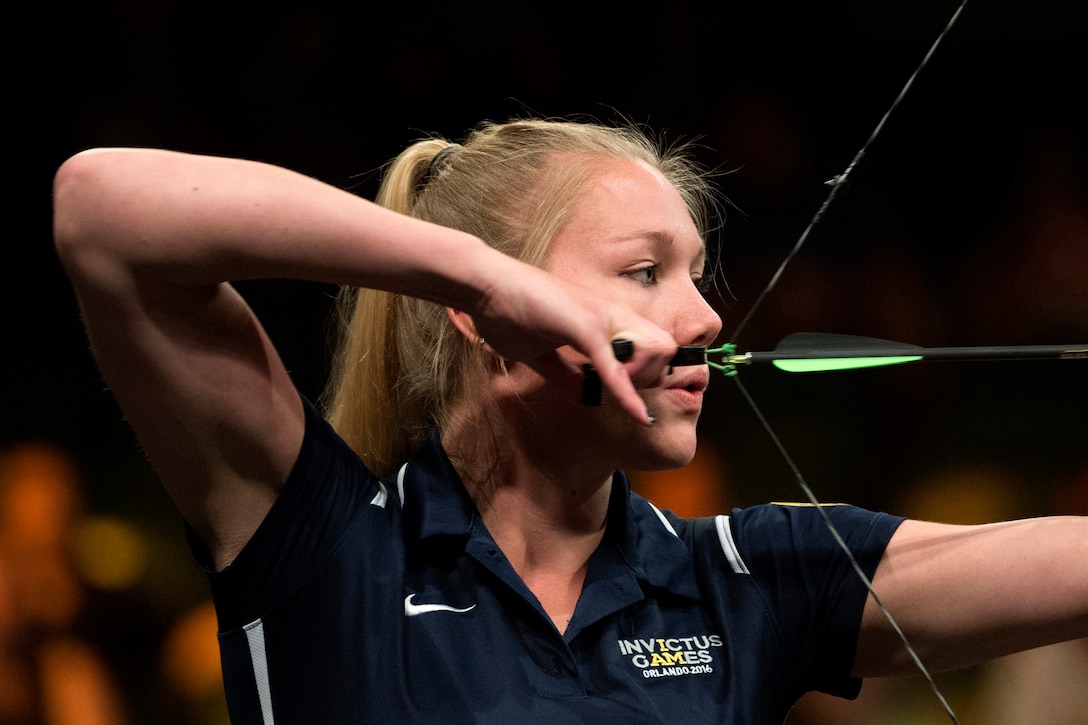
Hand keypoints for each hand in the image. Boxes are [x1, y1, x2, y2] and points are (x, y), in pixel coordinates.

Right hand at [467, 261, 676, 424]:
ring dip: (638, 378)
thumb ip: (564, 375)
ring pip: (655, 352)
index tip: (624, 390)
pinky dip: (627, 392)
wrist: (485, 287)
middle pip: (666, 350)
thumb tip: (586, 397)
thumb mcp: (542, 354)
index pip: (654, 348)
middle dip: (649, 378)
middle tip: (618, 386)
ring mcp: (601, 318)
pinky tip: (637, 415)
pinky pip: (615, 364)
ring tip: (608, 383)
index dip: (646, 373)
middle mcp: (612, 316)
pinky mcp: (584, 325)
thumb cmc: (510, 313)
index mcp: (605, 321)